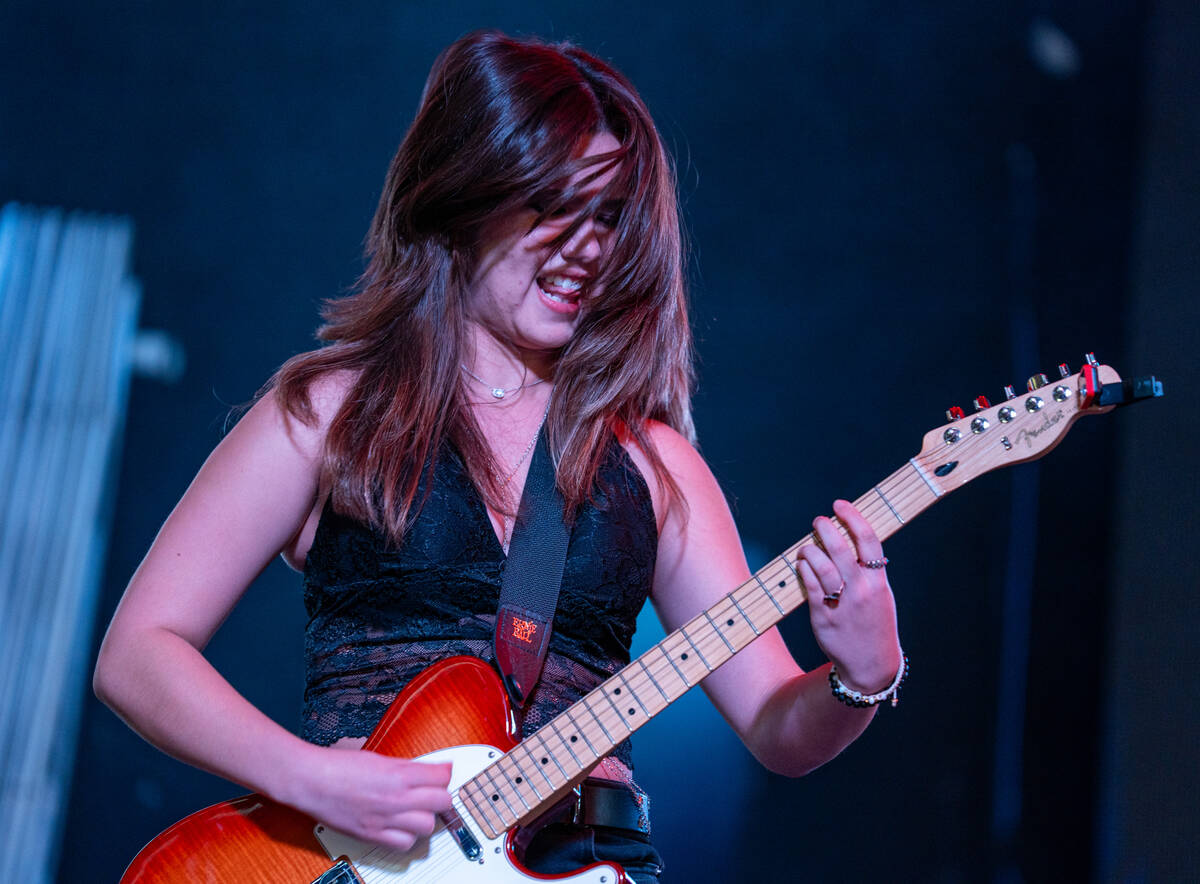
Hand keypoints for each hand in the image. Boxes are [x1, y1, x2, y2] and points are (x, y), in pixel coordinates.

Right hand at [281, 745, 453, 850]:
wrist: (311, 781)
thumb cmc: (338, 766)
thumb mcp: (378, 758)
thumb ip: (405, 766)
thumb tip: (427, 770)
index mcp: (397, 774)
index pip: (441, 776)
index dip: (445, 773)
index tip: (442, 773)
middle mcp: (395, 798)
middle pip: (441, 802)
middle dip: (441, 795)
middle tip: (433, 791)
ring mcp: (384, 819)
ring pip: (427, 826)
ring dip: (427, 818)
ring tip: (418, 810)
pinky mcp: (372, 835)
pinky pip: (404, 844)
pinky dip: (408, 837)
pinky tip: (402, 827)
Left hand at [796, 499, 901, 693]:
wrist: (871, 664)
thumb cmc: (874, 623)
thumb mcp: (881, 595)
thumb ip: (868, 569)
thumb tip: (848, 537)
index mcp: (878, 582)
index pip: (868, 540)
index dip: (853, 517)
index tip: (840, 505)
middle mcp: (861, 590)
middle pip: (840, 549)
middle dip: (826, 528)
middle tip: (818, 521)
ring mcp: (842, 603)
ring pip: (821, 566)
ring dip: (810, 550)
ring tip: (806, 547)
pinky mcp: (823, 616)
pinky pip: (810, 585)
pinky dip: (804, 570)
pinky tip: (802, 565)